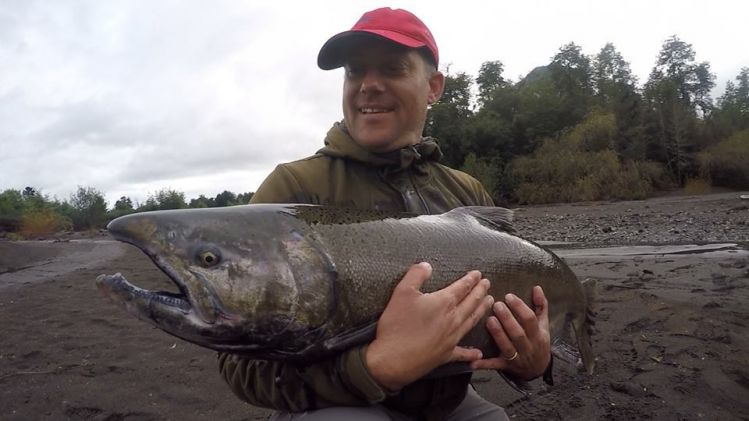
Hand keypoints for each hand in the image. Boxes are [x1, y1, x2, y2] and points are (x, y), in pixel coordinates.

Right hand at [365, 262, 494, 390]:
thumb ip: (416, 275)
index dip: (470, 279)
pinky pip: (462, 353)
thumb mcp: (402, 292)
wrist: (393, 359)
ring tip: (490, 303)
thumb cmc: (397, 324)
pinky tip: (479, 353)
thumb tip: (427, 265)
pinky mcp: (446, 355)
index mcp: (443, 302)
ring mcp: (451, 338)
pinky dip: (471, 352)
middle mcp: (453, 319)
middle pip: (471, 302)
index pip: (461, 287)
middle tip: (488, 284)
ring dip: (482, 310)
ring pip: (471, 321)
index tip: (478, 274)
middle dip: (480, 291)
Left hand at [470, 285, 550, 379]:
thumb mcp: (543, 324)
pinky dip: (484, 364)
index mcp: (537, 335)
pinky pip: (494, 365)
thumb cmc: (538, 342)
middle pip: (518, 334)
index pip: (530, 320)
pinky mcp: (506, 367)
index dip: (520, 308)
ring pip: (507, 348)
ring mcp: (517, 358)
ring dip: (498, 335)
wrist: (538, 369)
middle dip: (507, 320)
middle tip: (496, 305)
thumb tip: (537, 287)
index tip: (508, 296)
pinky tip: (473, 361)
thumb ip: (541, 306)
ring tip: (489, 320)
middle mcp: (528, 347)